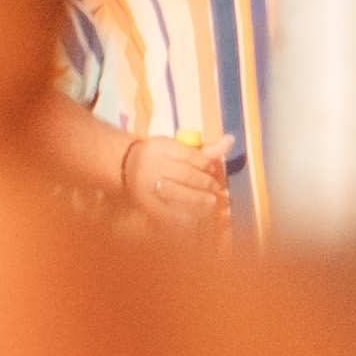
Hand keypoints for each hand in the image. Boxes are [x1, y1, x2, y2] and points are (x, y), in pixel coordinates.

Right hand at [111, 130, 228, 240]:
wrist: (125, 166)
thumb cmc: (160, 156)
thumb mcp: (178, 148)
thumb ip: (205, 149)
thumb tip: (230, 140)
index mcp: (159, 147)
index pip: (189, 155)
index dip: (206, 164)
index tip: (212, 169)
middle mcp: (151, 164)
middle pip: (186, 174)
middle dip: (205, 183)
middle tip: (215, 188)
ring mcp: (147, 185)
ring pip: (178, 193)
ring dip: (199, 199)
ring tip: (210, 201)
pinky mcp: (145, 203)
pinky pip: (169, 212)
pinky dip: (186, 215)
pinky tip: (196, 215)